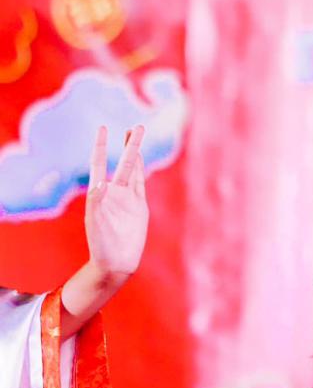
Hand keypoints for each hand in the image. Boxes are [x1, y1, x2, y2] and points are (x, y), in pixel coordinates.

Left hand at [84, 125, 147, 280]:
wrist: (116, 262)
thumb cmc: (102, 244)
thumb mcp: (96, 222)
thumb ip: (98, 202)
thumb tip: (100, 185)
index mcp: (98, 194)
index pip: (100, 164)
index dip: (102, 146)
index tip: (104, 129)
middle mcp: (113, 193)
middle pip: (122, 163)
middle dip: (129, 145)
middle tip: (136, 126)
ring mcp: (127, 199)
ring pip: (133, 170)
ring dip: (135, 153)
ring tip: (137, 134)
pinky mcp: (139, 207)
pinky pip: (141, 184)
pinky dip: (142, 170)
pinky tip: (141, 158)